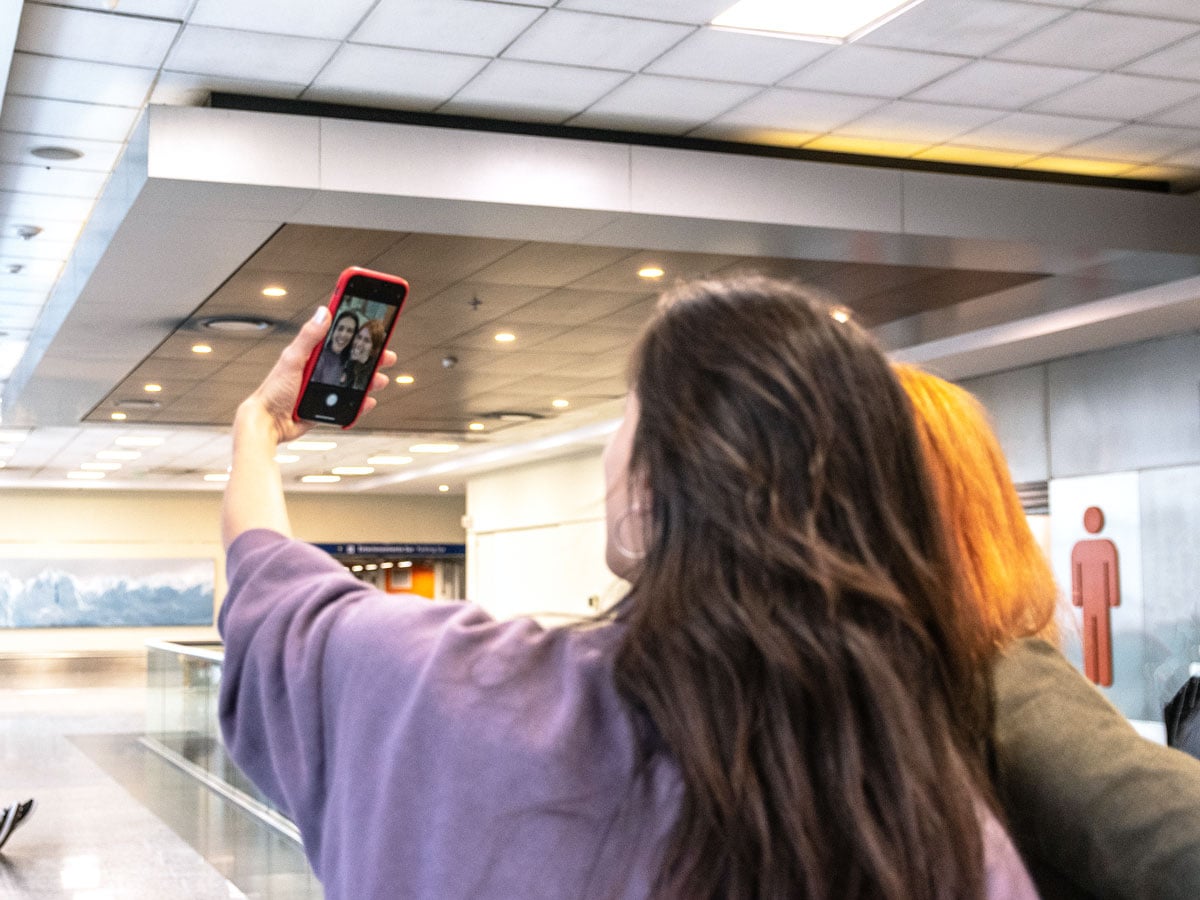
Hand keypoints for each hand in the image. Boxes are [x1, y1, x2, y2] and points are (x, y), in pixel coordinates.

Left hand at [239, 306, 396, 444]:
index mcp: (312, 354)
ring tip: (379, 380)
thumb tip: (323, 312)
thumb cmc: (273, 391)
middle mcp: (320, 370)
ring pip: (353, 382)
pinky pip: (349, 404)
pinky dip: (361, 404)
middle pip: (351, 360)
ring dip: (369, 380)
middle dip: (371, 357)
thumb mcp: (293, 359)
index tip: (372, 322)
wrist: (268, 423)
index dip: (356, 329)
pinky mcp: (326, 407)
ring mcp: (324, 389)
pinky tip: (368, 401)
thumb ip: (309, 337)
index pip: (338, 336)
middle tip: (386, 354)